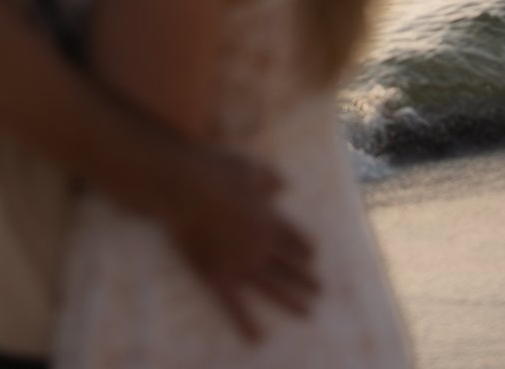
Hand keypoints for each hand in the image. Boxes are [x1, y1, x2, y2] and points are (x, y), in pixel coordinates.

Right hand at [168, 147, 318, 340]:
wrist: (184, 186)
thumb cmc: (213, 170)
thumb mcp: (247, 167)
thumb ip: (268, 177)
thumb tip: (285, 185)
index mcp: (268, 219)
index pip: (295, 238)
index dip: (306, 248)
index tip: (313, 256)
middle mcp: (260, 245)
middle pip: (290, 266)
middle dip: (306, 278)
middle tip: (320, 291)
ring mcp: (240, 263)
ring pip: (273, 288)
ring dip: (291, 302)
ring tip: (307, 313)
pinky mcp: (217, 274)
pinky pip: (234, 304)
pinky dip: (245, 322)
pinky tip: (257, 338)